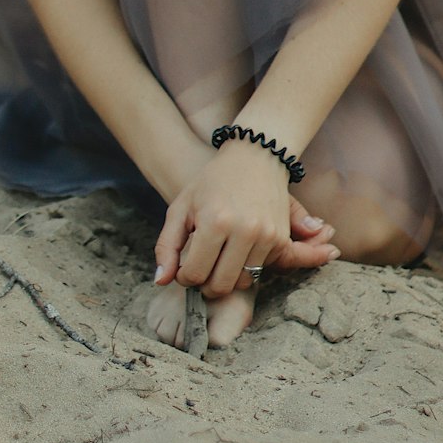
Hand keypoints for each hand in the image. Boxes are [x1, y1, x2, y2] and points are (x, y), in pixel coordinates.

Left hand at [153, 145, 338, 298]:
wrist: (255, 156)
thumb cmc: (213, 182)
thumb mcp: (182, 206)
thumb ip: (167, 245)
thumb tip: (161, 281)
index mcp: (215, 222)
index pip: (195, 274)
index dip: (185, 276)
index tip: (185, 266)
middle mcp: (244, 230)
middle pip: (220, 286)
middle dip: (206, 283)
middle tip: (202, 267)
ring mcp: (266, 235)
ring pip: (243, 283)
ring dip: (229, 276)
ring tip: (220, 257)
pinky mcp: (281, 239)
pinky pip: (261, 271)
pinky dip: (248, 267)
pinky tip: (239, 249)